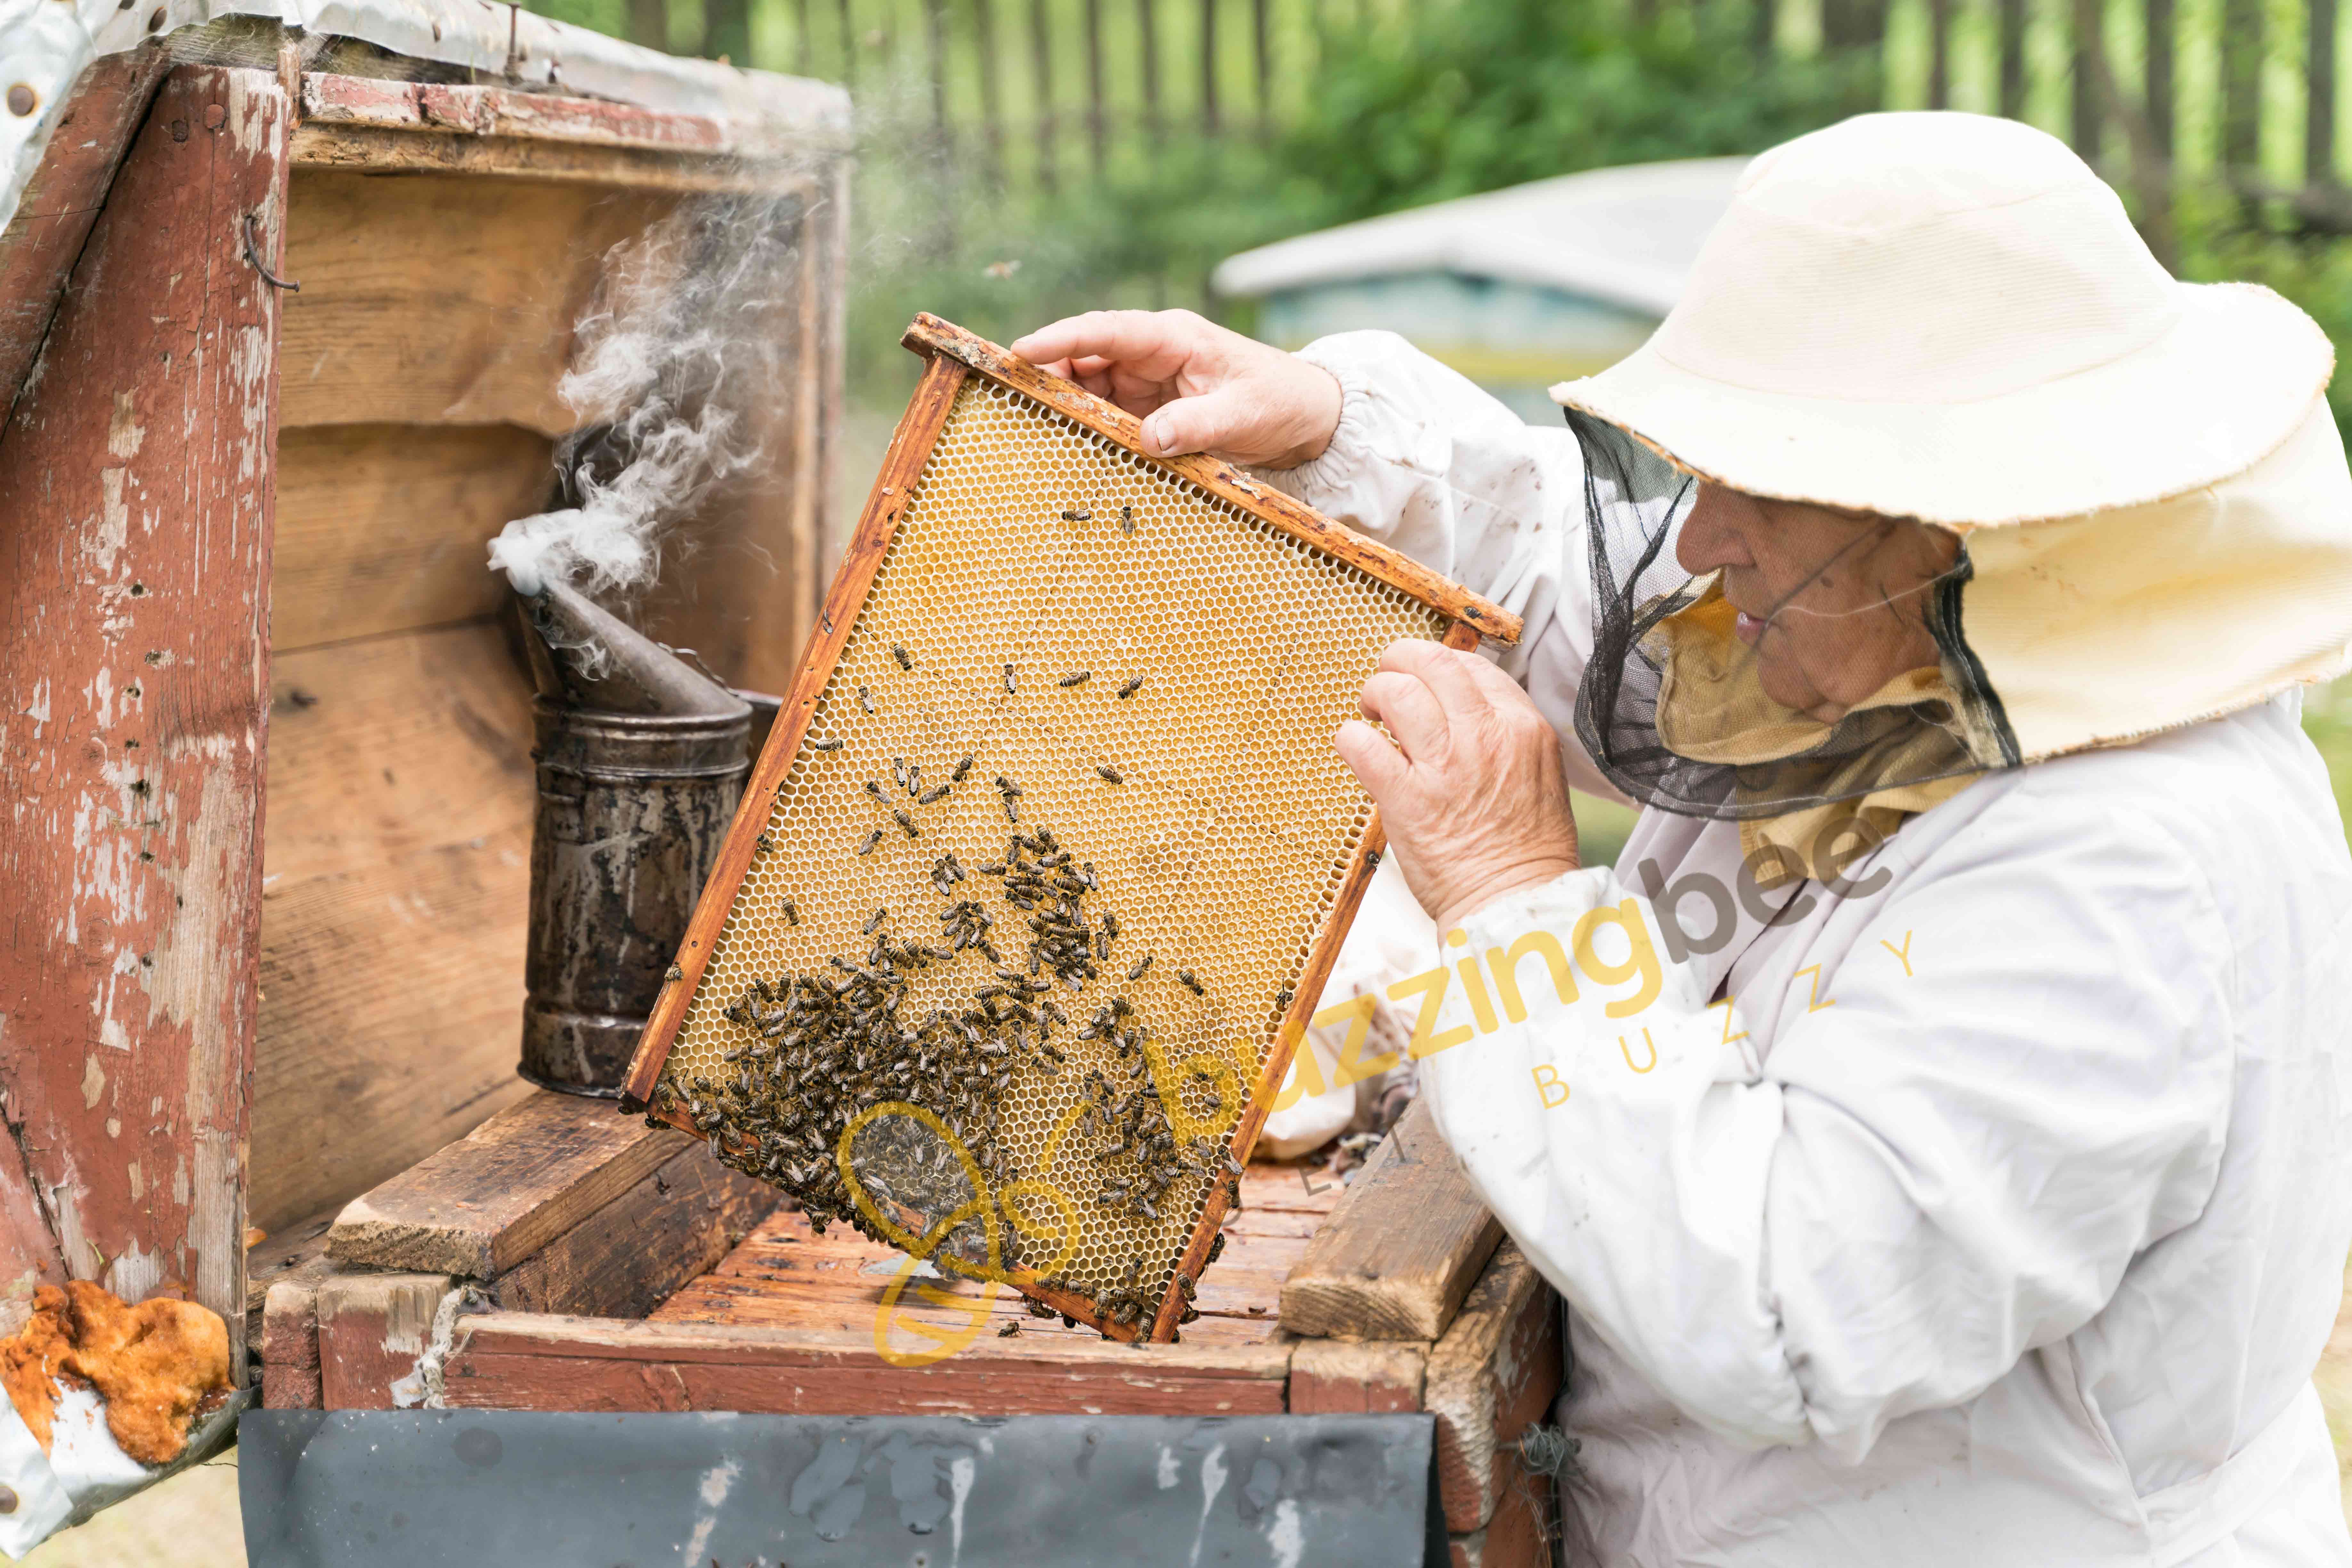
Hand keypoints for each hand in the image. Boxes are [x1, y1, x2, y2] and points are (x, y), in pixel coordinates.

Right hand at [1008, 309, 1342, 468]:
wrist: (1306, 417)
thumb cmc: (1280, 401)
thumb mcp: (1243, 414)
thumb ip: (1197, 425)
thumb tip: (1149, 439)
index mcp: (1173, 338)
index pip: (1107, 331)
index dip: (1062, 339)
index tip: (1023, 350)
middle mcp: (1153, 355)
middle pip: (1087, 358)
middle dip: (1052, 377)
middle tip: (1018, 401)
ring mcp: (1149, 383)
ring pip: (1091, 388)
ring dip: (1068, 408)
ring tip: (1037, 428)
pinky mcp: (1151, 411)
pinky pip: (1109, 416)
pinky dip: (1091, 430)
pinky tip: (1073, 448)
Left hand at [1335, 641, 1581, 932]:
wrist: (1515, 900)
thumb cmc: (1524, 845)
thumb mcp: (1535, 771)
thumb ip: (1499, 732)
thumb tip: (1453, 705)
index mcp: (1521, 726)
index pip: (1471, 665)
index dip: (1437, 667)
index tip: (1423, 684)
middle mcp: (1485, 735)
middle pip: (1432, 660)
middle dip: (1399, 661)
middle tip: (1387, 684)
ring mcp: (1445, 765)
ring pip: (1396, 691)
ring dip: (1374, 694)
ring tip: (1372, 717)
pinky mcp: (1406, 799)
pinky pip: (1362, 744)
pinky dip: (1351, 739)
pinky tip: (1358, 750)